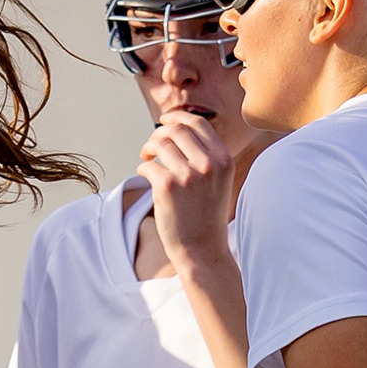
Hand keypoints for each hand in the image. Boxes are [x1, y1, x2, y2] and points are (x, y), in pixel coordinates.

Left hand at [136, 115, 233, 271]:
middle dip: (158, 132)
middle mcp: (209, 164)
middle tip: (151, 146)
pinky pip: (148, 165)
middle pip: (176, 129)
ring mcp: (188, 175)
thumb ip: (205, 155)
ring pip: (159, 143)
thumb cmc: (206, 216)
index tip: (164, 121)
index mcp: (224, 159)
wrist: (202, 250)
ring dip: (148, 147)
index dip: (177, 117)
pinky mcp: (167, 187)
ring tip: (147, 158)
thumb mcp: (218, 180)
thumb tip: (176, 129)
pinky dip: (142, 167)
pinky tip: (146, 176)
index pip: (199, 123)